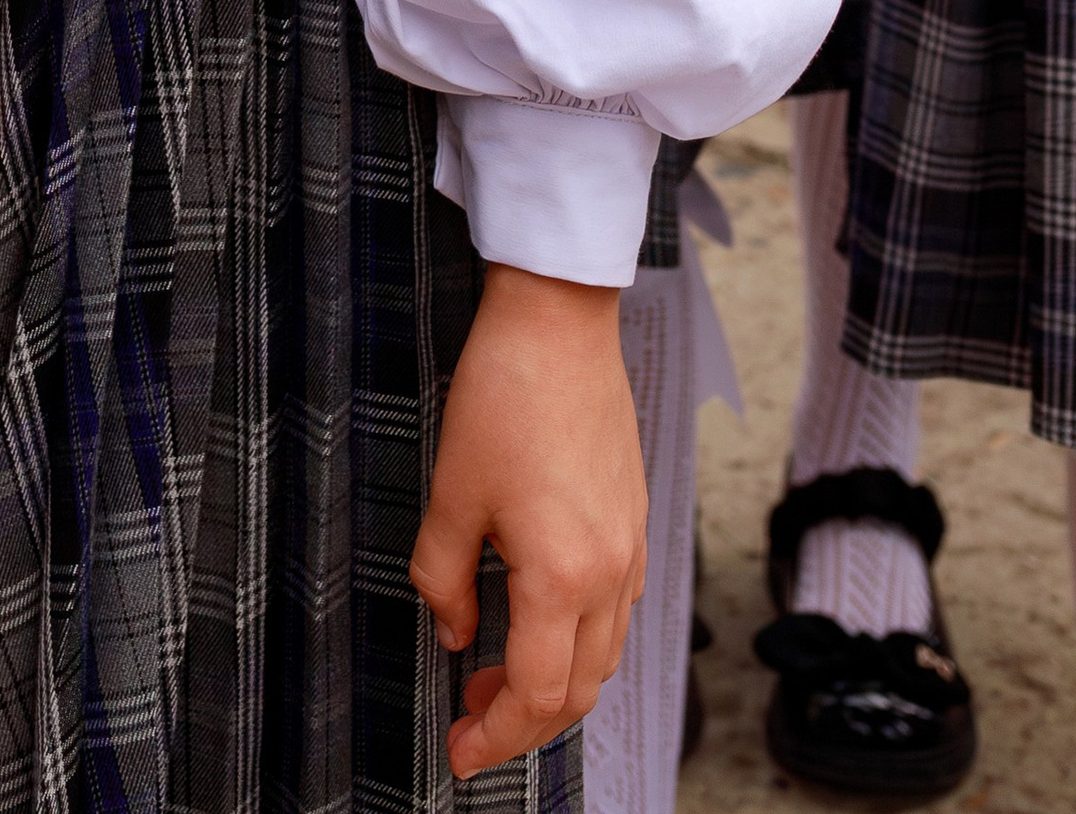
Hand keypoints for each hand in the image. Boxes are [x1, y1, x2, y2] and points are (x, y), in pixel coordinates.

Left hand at [411, 264, 644, 774]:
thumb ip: (442, 578)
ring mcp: (630, 549)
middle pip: (579, 692)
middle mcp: (610, 572)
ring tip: (494, 677)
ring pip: (603, 657)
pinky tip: (535, 626)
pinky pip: (614, 613)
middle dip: (524, 722)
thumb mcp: (450, 494)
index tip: (460, 750)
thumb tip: (451, 630)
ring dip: (553, 685)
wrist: (559, 324)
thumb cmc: (506, 394)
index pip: (537, 694)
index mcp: (563, 575)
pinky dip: (578, 643)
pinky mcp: (633, 523)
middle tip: (470, 720)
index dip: (497, 735)